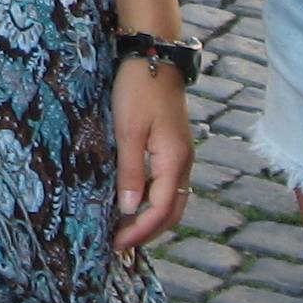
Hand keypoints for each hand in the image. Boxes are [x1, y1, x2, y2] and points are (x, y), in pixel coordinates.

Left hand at [109, 60, 193, 250]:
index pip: (161, 210)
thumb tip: (128, 209)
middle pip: (172, 212)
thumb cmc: (138, 89)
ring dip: (152, 219)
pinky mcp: (174, 147)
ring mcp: (181, 155)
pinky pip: (168, 185)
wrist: (154, 56)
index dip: (140, 231)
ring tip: (126, 230)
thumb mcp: (127, 130)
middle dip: (149, 232)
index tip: (118, 245)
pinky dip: (153, 201)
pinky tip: (134, 201)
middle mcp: (184, 163)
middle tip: (121, 245)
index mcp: (174, 161)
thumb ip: (130, 171)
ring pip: (172, 200)